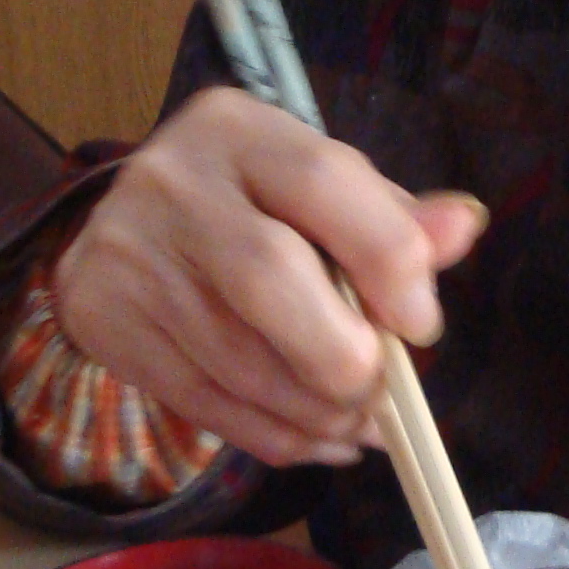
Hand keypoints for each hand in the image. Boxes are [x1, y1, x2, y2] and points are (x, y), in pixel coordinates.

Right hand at [53, 87, 489, 469]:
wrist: (120, 228)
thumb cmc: (247, 205)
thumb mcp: (318, 189)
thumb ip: (391, 218)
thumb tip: (463, 228)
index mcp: (239, 131)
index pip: (323, 182)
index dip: (388, 261)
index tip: (420, 324)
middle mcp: (174, 183)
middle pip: (269, 278)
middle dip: (344, 357)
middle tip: (381, 390)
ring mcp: (130, 255)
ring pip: (239, 361)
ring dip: (318, 412)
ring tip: (355, 420)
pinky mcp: (106, 322)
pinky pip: (207, 404)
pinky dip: (277, 436)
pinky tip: (316, 437)